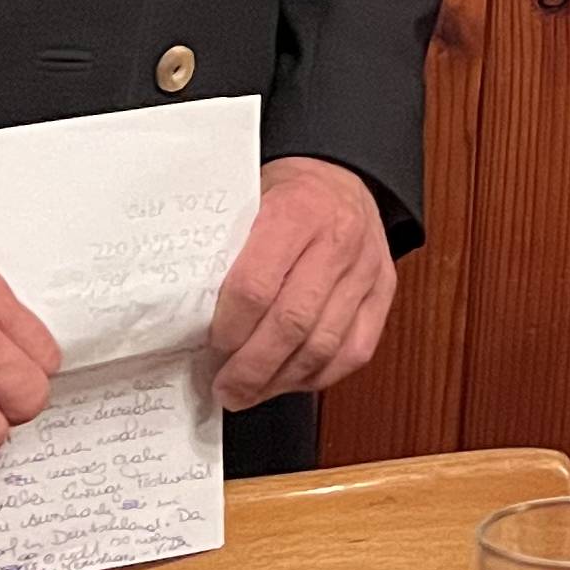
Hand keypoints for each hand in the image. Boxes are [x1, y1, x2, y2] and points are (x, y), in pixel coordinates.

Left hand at [207, 156, 396, 409]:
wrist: (339, 176)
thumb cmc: (285, 195)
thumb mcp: (246, 201)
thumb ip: (224, 251)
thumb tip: (185, 315)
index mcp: (296, 211)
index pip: (256, 286)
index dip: (229, 328)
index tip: (210, 348)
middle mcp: (338, 240)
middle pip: (292, 323)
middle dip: (252, 369)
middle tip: (225, 389)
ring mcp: (366, 269)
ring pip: (324, 346)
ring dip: (281, 380)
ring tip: (250, 392)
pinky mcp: (383, 292)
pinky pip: (354, 351)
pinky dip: (318, 376)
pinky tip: (289, 379)